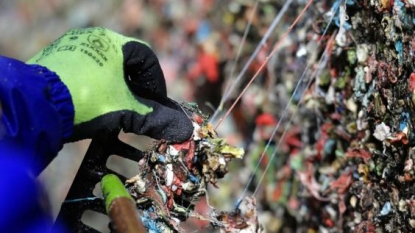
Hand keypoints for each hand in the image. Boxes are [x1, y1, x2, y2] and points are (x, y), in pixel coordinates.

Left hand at [28, 27, 192, 141]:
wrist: (36, 105)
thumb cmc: (88, 102)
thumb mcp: (126, 111)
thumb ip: (156, 119)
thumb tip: (184, 130)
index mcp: (113, 43)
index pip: (147, 59)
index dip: (156, 84)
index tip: (155, 104)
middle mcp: (92, 38)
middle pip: (125, 63)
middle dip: (134, 87)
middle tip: (135, 108)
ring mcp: (71, 47)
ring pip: (103, 68)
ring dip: (114, 88)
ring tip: (112, 109)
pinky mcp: (55, 59)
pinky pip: (83, 71)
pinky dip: (93, 87)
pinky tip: (89, 104)